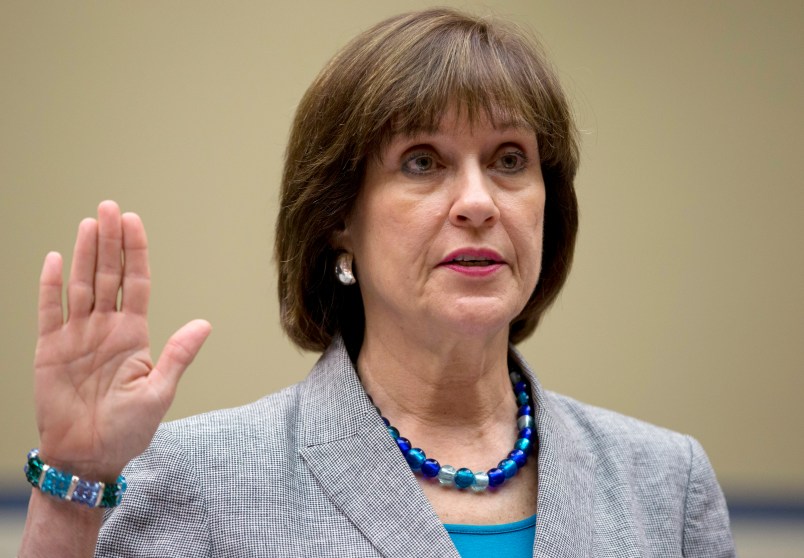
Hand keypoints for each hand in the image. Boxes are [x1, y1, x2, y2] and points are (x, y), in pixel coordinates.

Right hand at [33, 201, 210, 479]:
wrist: (89, 457)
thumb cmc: (128, 429)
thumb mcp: (160, 392)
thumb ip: (178, 355)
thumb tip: (204, 323)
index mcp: (133, 334)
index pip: (135, 283)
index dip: (135, 252)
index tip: (134, 221)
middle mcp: (105, 328)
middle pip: (108, 275)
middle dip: (110, 241)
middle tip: (110, 207)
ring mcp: (77, 336)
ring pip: (81, 285)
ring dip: (84, 254)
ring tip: (89, 223)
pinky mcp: (50, 350)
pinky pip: (49, 312)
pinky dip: (51, 287)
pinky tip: (55, 259)